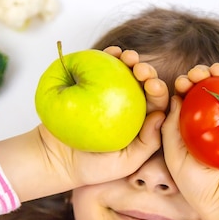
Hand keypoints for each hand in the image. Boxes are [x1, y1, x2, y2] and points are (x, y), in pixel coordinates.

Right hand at [0, 47, 168, 200]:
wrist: (56, 160)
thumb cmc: (93, 167)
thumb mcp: (126, 163)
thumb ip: (148, 144)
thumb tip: (161, 115)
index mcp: (143, 122)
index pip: (157, 103)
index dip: (159, 91)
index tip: (153, 85)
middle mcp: (130, 105)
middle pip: (144, 83)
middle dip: (148, 71)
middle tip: (141, 69)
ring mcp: (110, 93)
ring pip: (125, 72)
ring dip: (131, 60)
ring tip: (128, 57)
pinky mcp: (91, 84)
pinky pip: (100, 67)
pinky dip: (107, 57)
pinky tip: (112, 52)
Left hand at [162, 64, 218, 219]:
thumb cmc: (200, 188)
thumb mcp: (175, 158)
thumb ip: (171, 130)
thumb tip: (175, 97)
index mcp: (194, 128)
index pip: (187, 98)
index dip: (183, 85)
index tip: (180, 82)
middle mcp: (216, 121)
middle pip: (209, 89)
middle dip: (201, 75)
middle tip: (197, 74)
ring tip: (216, 70)